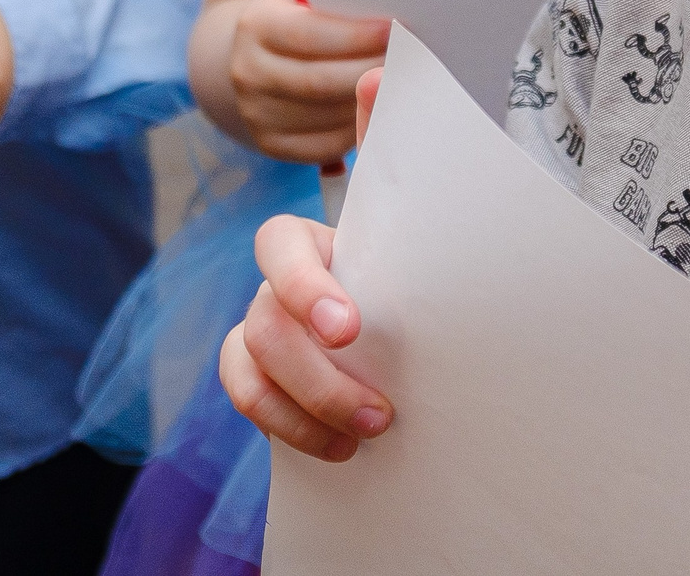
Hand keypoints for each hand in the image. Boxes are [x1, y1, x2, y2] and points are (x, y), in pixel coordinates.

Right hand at [221, 212, 394, 459]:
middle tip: (378, 415)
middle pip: (267, 327)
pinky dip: (292, 431)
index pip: (279, 244)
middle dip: (321, 383)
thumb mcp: (399, 285)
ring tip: (361, 437)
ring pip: (247, 371)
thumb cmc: (397, 300)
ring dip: (306, 414)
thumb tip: (442, 334)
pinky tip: (336, 445)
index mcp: (306, 247)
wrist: (384, 334)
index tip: (347, 331)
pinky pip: (249, 404)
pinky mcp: (246, 376)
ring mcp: (251, 331)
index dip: (302, 287)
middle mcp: (271, 287)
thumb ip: (398, 296)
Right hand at [227, 0, 388, 163]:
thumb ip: (339, 5)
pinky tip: (379, 112)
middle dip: (370, 72)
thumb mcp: (307, 1)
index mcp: (256, 25)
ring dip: (370, 104)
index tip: (394, 31)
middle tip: (410, 63)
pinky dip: (357, 130)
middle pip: (320, 81)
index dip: (356, 36)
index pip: (309, 34)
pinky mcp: (272, 144)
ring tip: (403, 86)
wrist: (258, 58)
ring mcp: (256, 113)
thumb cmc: (302, 21)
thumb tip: (392, 9)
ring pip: (326, 116)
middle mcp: (248, 72)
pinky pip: (325, 146)